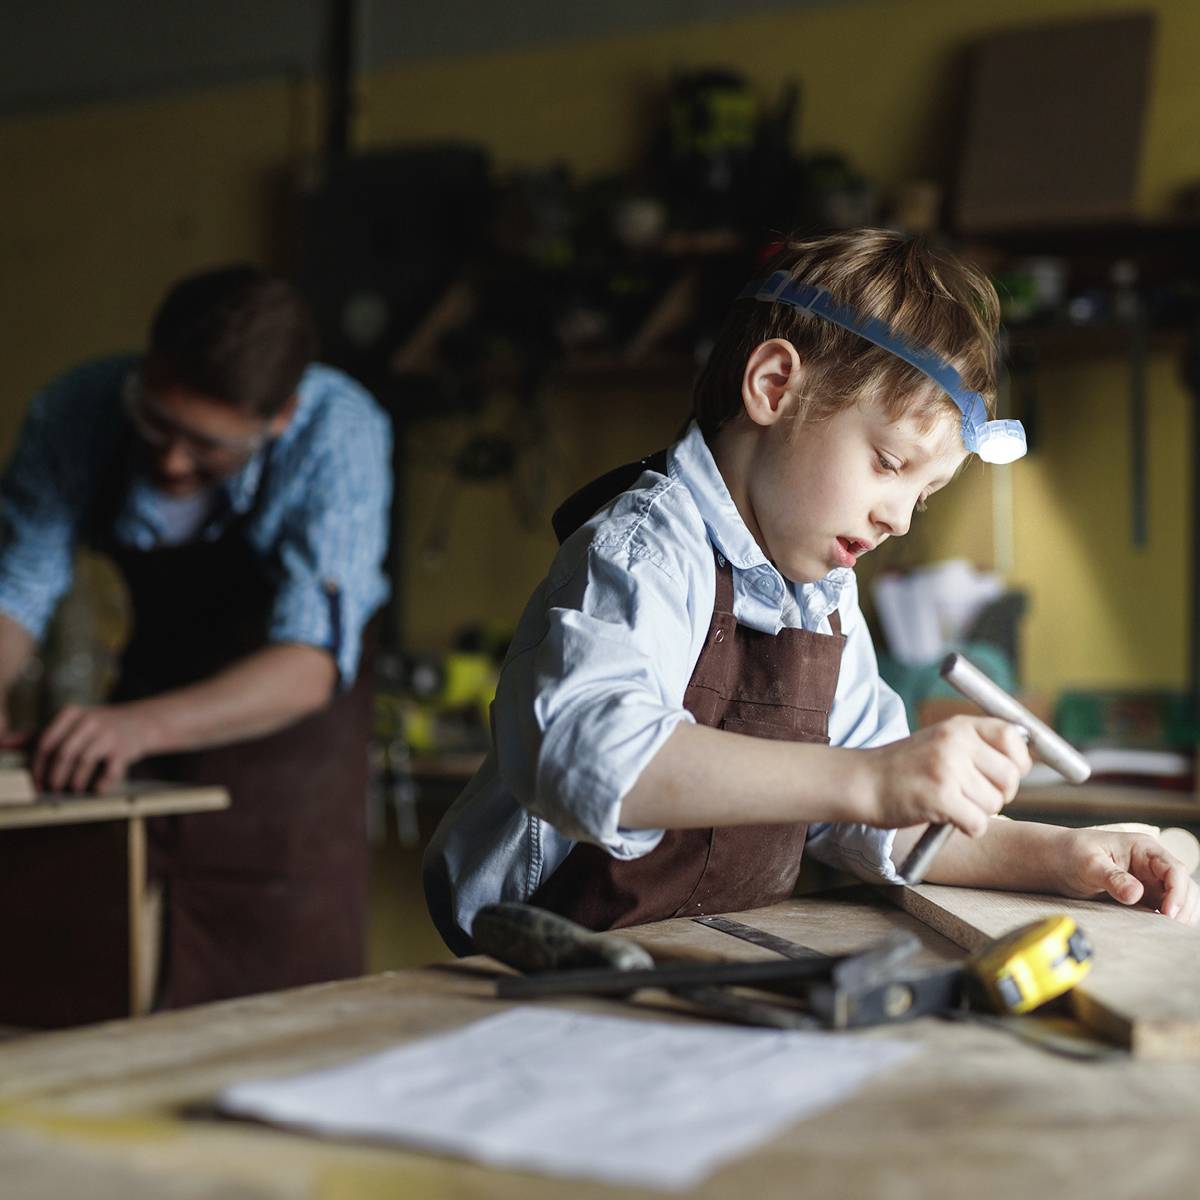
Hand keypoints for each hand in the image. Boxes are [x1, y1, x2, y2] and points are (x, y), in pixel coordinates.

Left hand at [32, 703, 160, 794]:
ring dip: (75, 780)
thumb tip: (3, 743)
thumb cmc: (96, 727)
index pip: (46, 741)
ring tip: (73, 790)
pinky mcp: (125, 748)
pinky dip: (101, 784)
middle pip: (64, 752)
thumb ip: (37, 735)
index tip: (36, 782)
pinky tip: (96, 790)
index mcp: (71, 713)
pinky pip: (110, 770)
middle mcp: (90, 719)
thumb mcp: (68, 723)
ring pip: (85, 760)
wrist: (139, 722)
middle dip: (55, 775)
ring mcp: (109, 733)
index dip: (38, 765)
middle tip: (52, 789)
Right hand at [860, 716, 1031, 835]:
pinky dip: (968, 828)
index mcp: (959, 726)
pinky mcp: (940, 796)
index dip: (1018, 762)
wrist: (863, 782)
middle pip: (1010, 777)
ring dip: (978, 812)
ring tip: (951, 804)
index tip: (1002, 775)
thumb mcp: (941, 741)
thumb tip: (1023, 763)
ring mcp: (947, 768)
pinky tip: (949, 819)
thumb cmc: (904, 768)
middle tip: (972, 796)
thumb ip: (977, 746)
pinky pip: (978, 823)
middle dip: (998, 794)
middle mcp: (956, 742)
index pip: (1014, 739)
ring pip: (995, 804)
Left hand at [1049, 828, 1199, 924]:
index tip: (1168, 913)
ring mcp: (1150, 882)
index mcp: (1143, 849)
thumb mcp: (1088, 862)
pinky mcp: (1144, 897)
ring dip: (1179, 915)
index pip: (1174, 869)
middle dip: (1183, 907)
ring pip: (1180, 900)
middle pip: (1185, 887)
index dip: (1177, 892)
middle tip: (1168, 928)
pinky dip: (1166, 921)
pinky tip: (1157, 930)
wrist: (1056, 861)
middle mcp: (1152, 865)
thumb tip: (1135, 894)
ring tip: (1164, 931)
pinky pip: (1164, 910)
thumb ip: (1112, 877)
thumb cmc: (1071, 853)